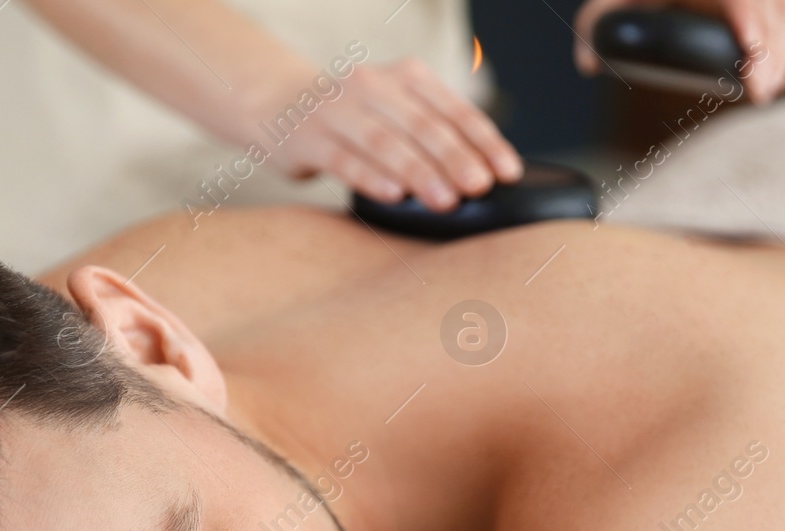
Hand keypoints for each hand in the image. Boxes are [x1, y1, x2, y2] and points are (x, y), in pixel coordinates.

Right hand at [253, 57, 524, 211]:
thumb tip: (483, 172)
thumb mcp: (394, 110)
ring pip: (385, 142)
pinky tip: (395, 196)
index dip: (483, 140)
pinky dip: (371, 177)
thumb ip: (431, 131)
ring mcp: (337, 111)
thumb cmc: (351, 119)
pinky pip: (344, 159)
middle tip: (480, 187)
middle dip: (455, 158)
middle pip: (422, 125)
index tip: (506, 172)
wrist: (278, 105)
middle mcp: (372, 86)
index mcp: (404, 77)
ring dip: (419, 173)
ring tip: (446, 200)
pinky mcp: (308, 139)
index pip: (452, 109)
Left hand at [573, 0, 784, 103]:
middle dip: (771, 47)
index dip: (748, 22)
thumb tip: (588, 63)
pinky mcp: (756, 0)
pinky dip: (784, 39)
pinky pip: (783, 9)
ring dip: (783, 47)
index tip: (750, 56)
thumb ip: (592, 28)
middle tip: (761, 90)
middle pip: (768, 3)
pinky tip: (777, 72)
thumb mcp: (604, 7)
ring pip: (782, 6)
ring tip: (769, 89)